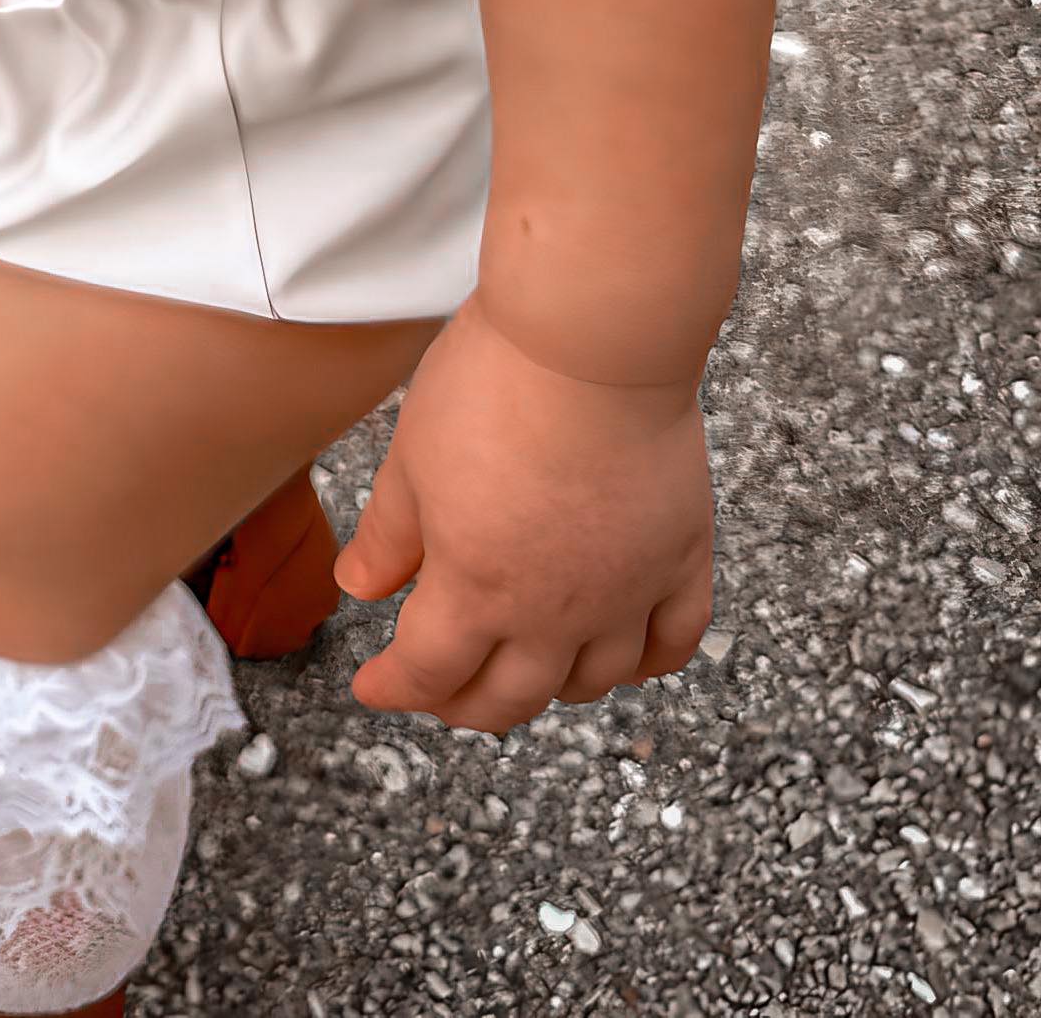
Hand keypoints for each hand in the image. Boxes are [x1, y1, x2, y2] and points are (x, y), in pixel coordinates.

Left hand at [336, 293, 714, 732]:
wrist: (592, 337)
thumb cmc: (494, 384)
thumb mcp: (413, 457)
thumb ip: (388, 535)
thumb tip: (360, 587)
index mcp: (476, 590)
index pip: (429, 672)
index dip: (395, 688)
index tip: (374, 686)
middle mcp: (554, 613)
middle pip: (509, 698)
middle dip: (464, 703)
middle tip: (442, 689)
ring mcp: (624, 592)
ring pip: (591, 682)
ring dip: (550, 690)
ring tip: (525, 671)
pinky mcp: (680, 558)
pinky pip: (672, 640)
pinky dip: (646, 662)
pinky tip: (625, 656)